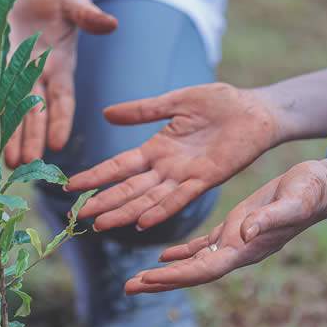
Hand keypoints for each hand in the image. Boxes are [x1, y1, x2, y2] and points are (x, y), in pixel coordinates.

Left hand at [0, 0, 116, 167]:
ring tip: (8, 161)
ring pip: (13, 110)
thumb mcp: (75, 3)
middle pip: (35, 113)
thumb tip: (111, 24)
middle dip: (31, 138)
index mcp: (61, 67)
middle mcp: (38, 77)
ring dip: (10, 135)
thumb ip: (89, 17)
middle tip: (26, 164)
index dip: (60, 121)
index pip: (62, 99)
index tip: (56, 144)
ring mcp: (15, 74)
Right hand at [68, 83, 280, 230]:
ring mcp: (184, 175)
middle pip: (128, 188)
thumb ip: (142, 111)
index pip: (118, 166)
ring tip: (101, 225)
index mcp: (156, 148)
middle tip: (78, 215)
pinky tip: (142, 223)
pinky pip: (180, 198)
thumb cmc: (219, 103)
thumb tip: (106, 114)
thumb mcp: (175, 102)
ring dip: (124, 212)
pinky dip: (161, 210)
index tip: (70, 185)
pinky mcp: (206, 179)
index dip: (95, 177)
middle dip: (103, 201)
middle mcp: (166, 167)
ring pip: (147, 199)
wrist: (255, 109)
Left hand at [125, 160, 326, 293]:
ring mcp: (235, 243)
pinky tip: (162, 256)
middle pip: (191, 273)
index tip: (148, 280)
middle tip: (127, 288)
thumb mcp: (292, 201)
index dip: (176, 276)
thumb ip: (271, 219)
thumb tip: (245, 233)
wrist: (322, 186)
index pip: (203, 269)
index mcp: (245, 249)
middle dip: (160, 281)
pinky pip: (202, 247)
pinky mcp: (234, 229)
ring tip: (135, 280)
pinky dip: (181, 253)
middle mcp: (237, 251)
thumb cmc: (310, 192)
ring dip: (164, 272)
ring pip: (192, 262)